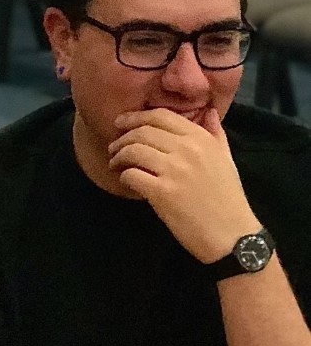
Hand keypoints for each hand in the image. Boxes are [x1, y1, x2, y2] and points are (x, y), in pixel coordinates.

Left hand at [107, 108, 259, 262]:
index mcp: (201, 138)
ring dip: (118, 156)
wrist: (231, 233)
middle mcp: (187, 149)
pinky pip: (132, 176)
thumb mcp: (226, 159)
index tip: (122, 123)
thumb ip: (216, 134)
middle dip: (122, 138)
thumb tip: (211, 112)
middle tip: (113, 147)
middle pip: (143, 131)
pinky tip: (125, 181)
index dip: (136, 117)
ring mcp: (174, 170)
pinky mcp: (162, 192)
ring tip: (115, 164)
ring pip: (134, 151)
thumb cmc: (228, 198)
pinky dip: (124, 176)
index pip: (161, 116)